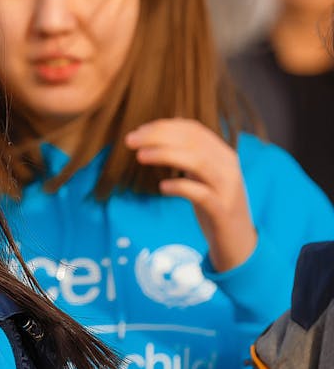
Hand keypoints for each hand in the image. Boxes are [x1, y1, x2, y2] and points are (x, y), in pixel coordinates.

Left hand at [125, 119, 256, 271]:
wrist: (238, 241)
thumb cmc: (213, 205)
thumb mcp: (202, 176)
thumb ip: (189, 156)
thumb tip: (162, 134)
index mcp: (222, 154)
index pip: (193, 129)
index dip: (164, 126)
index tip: (139, 130)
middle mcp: (228, 166)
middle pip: (193, 141)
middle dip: (158, 136)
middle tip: (130, 140)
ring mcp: (227, 188)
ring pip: (198, 161)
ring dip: (166, 155)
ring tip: (140, 156)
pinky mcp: (223, 210)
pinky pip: (201, 194)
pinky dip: (180, 186)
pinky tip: (162, 187)